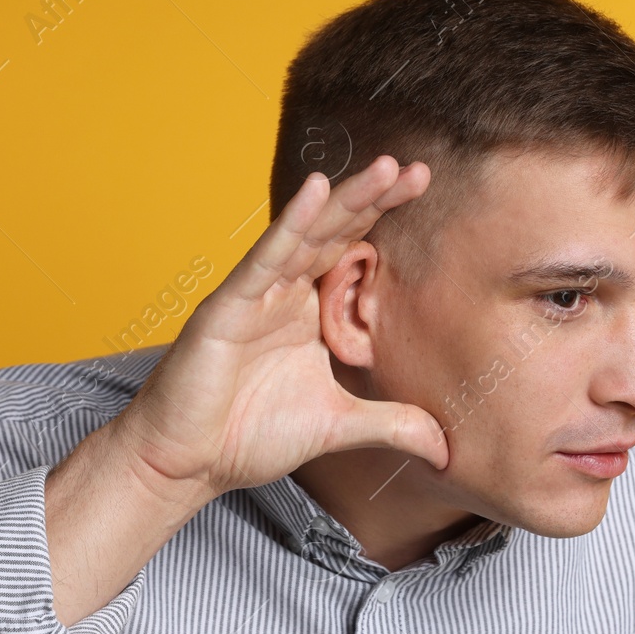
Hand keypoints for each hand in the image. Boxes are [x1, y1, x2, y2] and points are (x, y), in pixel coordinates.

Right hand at [109, 154, 446, 501]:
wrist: (186, 466)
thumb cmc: (246, 436)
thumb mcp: (338, 425)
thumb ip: (392, 424)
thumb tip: (448, 448)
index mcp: (308, 310)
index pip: (351, 249)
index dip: (384, 216)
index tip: (422, 186)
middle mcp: (283, 292)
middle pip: (335, 231)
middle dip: (375, 198)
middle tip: (419, 169)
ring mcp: (254, 295)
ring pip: (305, 234)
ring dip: (344, 199)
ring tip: (385, 168)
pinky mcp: (226, 308)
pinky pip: (264, 259)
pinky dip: (290, 224)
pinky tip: (315, 191)